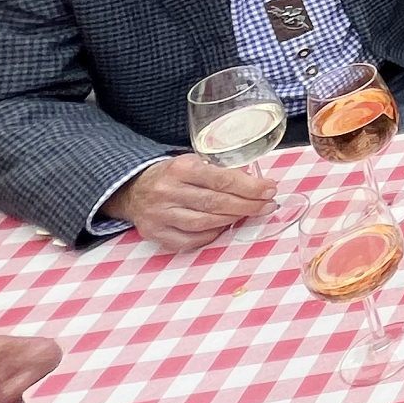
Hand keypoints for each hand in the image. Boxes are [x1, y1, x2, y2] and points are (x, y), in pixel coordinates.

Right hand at [103, 155, 272, 250]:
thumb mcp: (194, 162)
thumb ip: (220, 171)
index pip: (222, 179)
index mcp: (180, 168)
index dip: (250, 187)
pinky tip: (223, 227)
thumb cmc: (173, 174)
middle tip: (267, 205)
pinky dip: (211, 235)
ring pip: (204, 223)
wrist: (133, 188)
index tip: (270, 190)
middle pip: (215, 203)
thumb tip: (256, 184)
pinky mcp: (154, 233)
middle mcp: (167, 192)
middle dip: (247, 205)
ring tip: (249, 214)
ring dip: (232, 220)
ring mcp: (158, 215)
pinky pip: (189, 240)